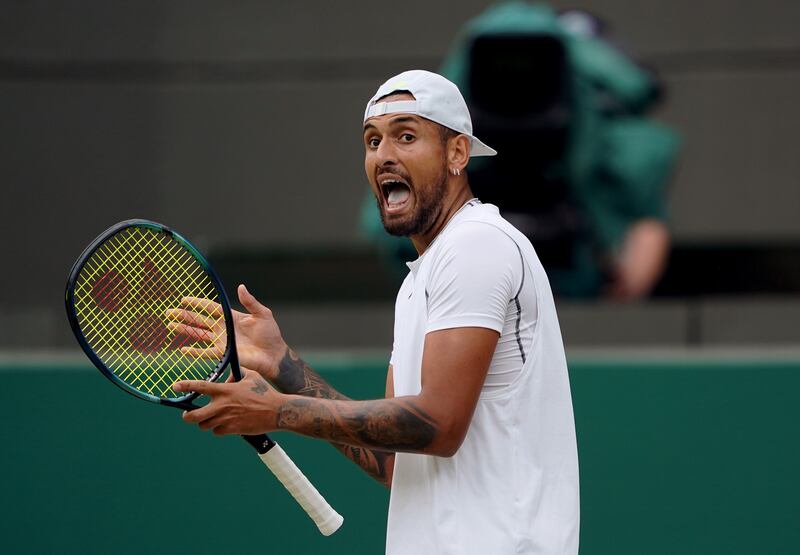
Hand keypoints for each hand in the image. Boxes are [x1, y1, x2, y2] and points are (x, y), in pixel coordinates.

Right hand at [165, 284, 287, 380]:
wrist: (274, 354)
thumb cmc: (270, 334)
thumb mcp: (262, 314)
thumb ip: (250, 302)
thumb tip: (241, 286)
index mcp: (231, 316)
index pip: (210, 308)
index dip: (197, 303)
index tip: (184, 300)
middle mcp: (224, 328)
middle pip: (200, 320)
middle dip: (184, 316)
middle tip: (169, 312)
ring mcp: (222, 341)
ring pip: (199, 334)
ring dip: (185, 330)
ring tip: (170, 325)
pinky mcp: (224, 353)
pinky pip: (206, 352)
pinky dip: (194, 351)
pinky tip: (182, 349)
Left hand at [174, 369, 282, 435]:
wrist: (277, 411)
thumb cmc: (265, 392)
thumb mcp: (251, 376)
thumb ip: (237, 374)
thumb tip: (228, 376)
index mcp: (225, 390)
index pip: (199, 387)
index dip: (184, 386)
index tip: (175, 387)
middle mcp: (222, 405)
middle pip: (193, 416)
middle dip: (187, 416)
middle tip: (187, 415)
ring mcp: (226, 419)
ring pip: (204, 425)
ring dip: (206, 423)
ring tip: (213, 419)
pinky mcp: (232, 430)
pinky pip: (217, 432)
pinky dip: (219, 429)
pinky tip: (227, 425)